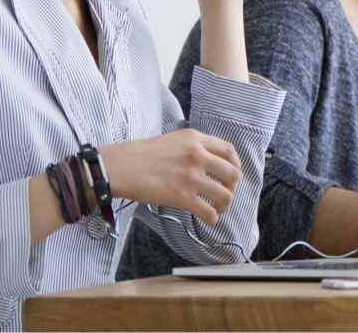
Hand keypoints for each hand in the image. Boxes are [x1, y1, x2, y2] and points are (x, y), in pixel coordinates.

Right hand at [99, 128, 241, 224]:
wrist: (121, 167)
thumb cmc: (143, 155)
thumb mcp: (174, 140)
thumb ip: (195, 147)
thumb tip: (212, 162)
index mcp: (196, 139)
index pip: (229, 151)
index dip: (235, 165)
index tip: (232, 175)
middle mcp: (197, 156)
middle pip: (233, 174)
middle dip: (232, 187)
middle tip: (224, 193)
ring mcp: (191, 177)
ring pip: (225, 195)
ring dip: (225, 205)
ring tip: (217, 208)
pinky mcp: (182, 197)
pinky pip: (209, 211)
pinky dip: (212, 218)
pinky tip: (208, 218)